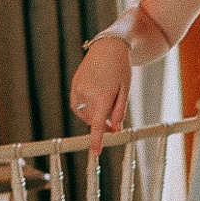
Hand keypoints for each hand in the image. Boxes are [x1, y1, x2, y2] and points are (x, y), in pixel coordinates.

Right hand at [69, 35, 132, 155]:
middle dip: (102, 125)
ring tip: (106, 103)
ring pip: (84, 114)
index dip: (96, 139)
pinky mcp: (74, 85)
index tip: (96, 152)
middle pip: (93, 120)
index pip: (97, 124)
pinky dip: (85, 108)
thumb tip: (115, 130)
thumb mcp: (125, 91)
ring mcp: (78, 89)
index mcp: (103, 96)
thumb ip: (119, 112)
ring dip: (93, 116)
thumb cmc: (121, 70)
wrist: (108, 48)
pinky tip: (94, 101)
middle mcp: (88, 93)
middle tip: (113, 125)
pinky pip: (77, 105)